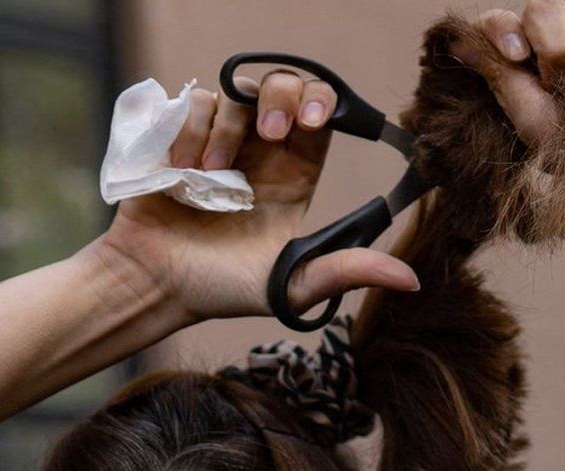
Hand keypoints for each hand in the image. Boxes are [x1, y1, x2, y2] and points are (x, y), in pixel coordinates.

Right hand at [95, 72, 417, 324]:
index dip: (322, 106)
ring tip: (209, 174)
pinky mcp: (180, 137)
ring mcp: (219, 141)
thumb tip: (411, 279)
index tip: (313, 122)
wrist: (153, 286)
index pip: (322, 117)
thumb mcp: (289, 283)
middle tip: (269, 134)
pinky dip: (192, 130)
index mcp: (294, 174)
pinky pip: (195, 104)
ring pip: (237, 93)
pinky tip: (183, 169)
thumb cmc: (219, 289)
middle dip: (282, 97)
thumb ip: (345, 272)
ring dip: (228, 130)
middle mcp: (260, 151)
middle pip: (285, 87)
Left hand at [450, 2, 564, 148]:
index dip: (505, 29)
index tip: (517, 57)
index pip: (499, 21)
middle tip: (560, 84)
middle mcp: (552, 38)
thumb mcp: (522, 112)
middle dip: (554, 47)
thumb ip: (496, 71)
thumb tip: (456, 41)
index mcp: (518, 53)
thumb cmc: (559, 142)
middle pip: (546, 8)